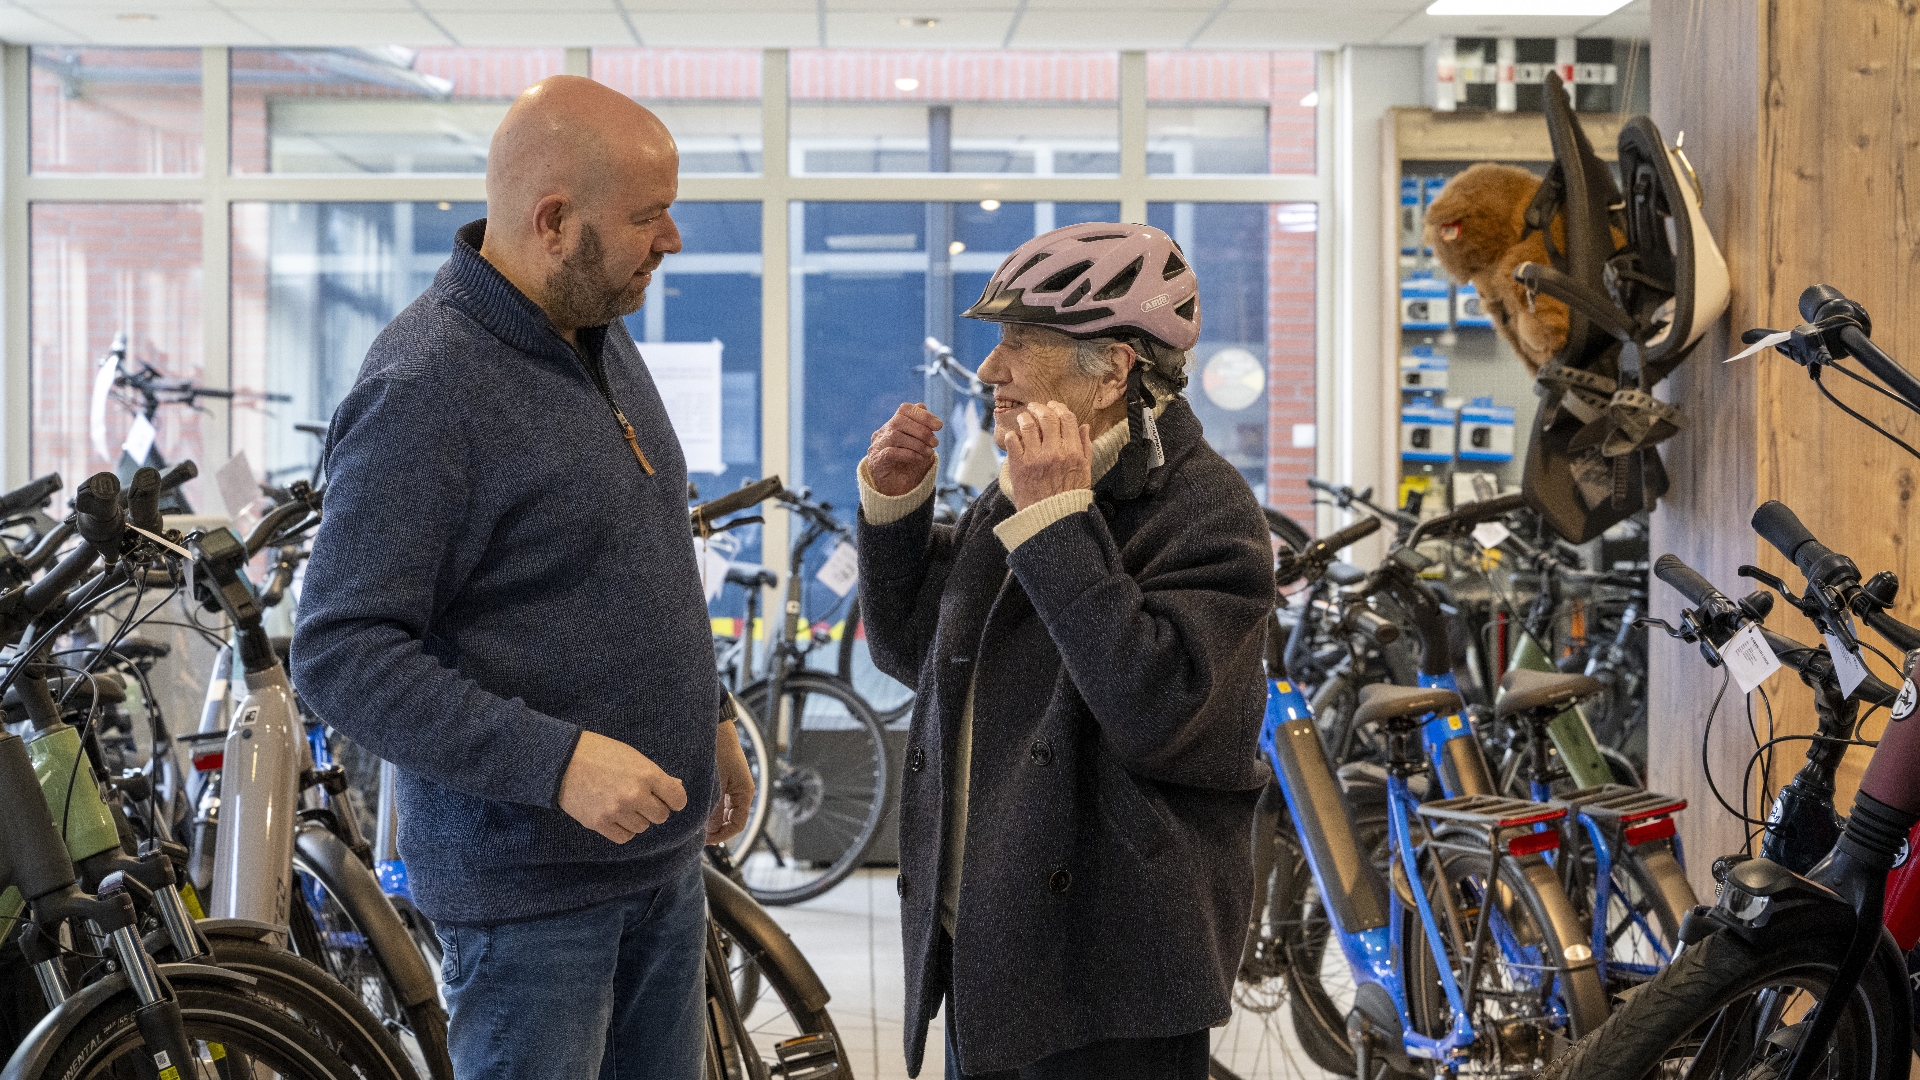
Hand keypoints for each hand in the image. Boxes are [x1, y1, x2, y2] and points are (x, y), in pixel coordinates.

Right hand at [558, 730, 687, 843]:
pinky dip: (623, 829)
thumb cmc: (601, 753)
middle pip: (661, 816)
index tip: (669, 798)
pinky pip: (624, 837)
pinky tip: (615, 816)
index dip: (675, 799)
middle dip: (654, 808)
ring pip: (642, 827)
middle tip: (641, 799)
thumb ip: (655, 775)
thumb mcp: (633, 757)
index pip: (677, 799)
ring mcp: (617, 811)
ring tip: (623, 804)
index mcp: (647, 774)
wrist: (563, 760)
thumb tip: (677, 787)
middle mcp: (635, 795)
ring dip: (637, 818)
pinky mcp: (599, 823)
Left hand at [706, 720, 755, 844]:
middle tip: (697, 835)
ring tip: (695, 824)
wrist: (717, 730)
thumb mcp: (716, 783)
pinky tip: (697, 810)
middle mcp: (741, 793)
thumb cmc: (719, 752)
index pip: (737, 824)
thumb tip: (710, 830)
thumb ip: (714, 807)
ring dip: (712, 820)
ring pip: (725, 813)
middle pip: (732, 820)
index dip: (723, 835)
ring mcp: (733, 788)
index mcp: (745, 793)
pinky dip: (711, 809)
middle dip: (716, 830)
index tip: (706, 840)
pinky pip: (720, 802)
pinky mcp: (725, 782)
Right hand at [866, 403, 942, 496]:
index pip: (904, 409)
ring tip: (929, 452)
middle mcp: (882, 433)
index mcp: (893, 425)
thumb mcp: (919, 444)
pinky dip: (909, 454)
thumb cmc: (909, 465)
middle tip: (935, 442)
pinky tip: (919, 459)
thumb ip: (921, 426)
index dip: (923, 415)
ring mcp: (877, 446)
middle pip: (899, 420)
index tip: (939, 426)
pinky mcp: (876, 461)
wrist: (897, 490)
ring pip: (895, 435)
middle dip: (922, 430)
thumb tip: (922, 406)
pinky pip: (891, 452)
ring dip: (917, 443)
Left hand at [1002, 402, 1091, 510]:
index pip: (1067, 418)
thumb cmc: (1069, 496)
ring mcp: (1036, 457)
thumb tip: (1083, 426)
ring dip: (1025, 418)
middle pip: (1047, 417)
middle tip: (1034, 407)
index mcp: (1073, 451)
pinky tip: (1014, 436)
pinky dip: (1012, 435)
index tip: (1054, 406)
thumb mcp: (1085, 471)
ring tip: (1023, 418)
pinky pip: (1013, 441)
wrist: (1051, 518)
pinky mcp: (1019, 465)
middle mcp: (1056, 451)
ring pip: (1029, 425)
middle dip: (1040, 407)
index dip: (1059, 407)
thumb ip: (1085, 447)